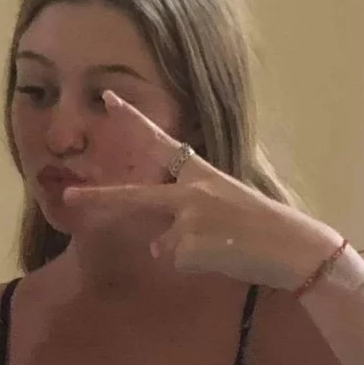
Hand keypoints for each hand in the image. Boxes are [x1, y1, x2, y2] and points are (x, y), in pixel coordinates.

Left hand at [64, 91, 341, 290]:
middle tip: (69, 195)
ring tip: (223, 248)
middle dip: (99, 198)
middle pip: (134, 197)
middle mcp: (190, 192)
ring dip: (186, 253)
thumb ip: (188, 214)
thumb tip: (156, 243)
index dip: (132, 119)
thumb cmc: (264, 228)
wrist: (294, 247)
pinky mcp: (190, 245)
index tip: (106, 97)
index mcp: (202, 174)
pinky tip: (223, 259)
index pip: (161, 142)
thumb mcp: (227, 205)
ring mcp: (188, 218)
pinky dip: (197, 267)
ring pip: (163, 245)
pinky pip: (178, 263)